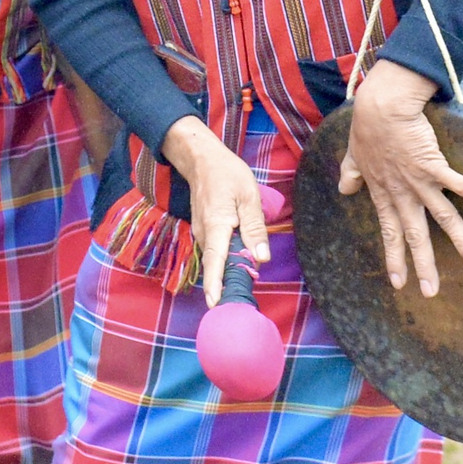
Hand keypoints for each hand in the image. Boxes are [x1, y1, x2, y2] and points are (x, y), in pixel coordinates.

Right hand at [161, 115, 271, 305]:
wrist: (201, 159)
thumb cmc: (227, 173)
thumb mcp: (249, 195)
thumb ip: (255, 227)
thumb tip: (261, 258)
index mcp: (217, 224)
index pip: (215, 260)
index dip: (215, 283)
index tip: (215, 304)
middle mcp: (204, 232)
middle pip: (217, 264)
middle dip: (229, 283)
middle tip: (245, 297)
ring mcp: (201, 232)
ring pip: (217, 258)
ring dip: (229, 270)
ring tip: (245, 281)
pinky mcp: (204, 231)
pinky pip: (216, 250)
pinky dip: (226, 259)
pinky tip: (239, 259)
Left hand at [338, 61, 462, 296]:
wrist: (379, 106)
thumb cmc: (367, 128)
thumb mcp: (353, 156)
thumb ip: (350, 174)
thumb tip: (344, 188)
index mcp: (384, 193)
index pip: (390, 233)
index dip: (395, 258)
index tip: (399, 283)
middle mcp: (401, 194)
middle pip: (415, 236)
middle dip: (424, 266)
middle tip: (431, 293)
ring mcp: (418, 182)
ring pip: (443, 218)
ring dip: (461, 243)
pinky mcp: (433, 165)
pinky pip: (461, 183)